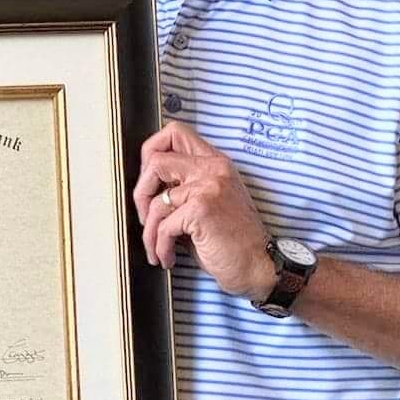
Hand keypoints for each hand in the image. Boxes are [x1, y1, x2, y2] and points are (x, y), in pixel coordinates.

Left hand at [133, 121, 275, 299]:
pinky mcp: (201, 209)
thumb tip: (148, 189)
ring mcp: (207, 187)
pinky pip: (163, 226)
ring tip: (157, 247)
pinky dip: (161, 247)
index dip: (151, 152)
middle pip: (155, 159)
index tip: (149, 180)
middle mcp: (212, 169)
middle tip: (144, 216)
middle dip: (140, 192)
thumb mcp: (210, 203)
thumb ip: (184, 188)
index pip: (176, 133)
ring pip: (155, 201)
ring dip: (150, 232)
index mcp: (215, 163)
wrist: (259, 266)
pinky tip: (168, 257)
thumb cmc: (234, 241)